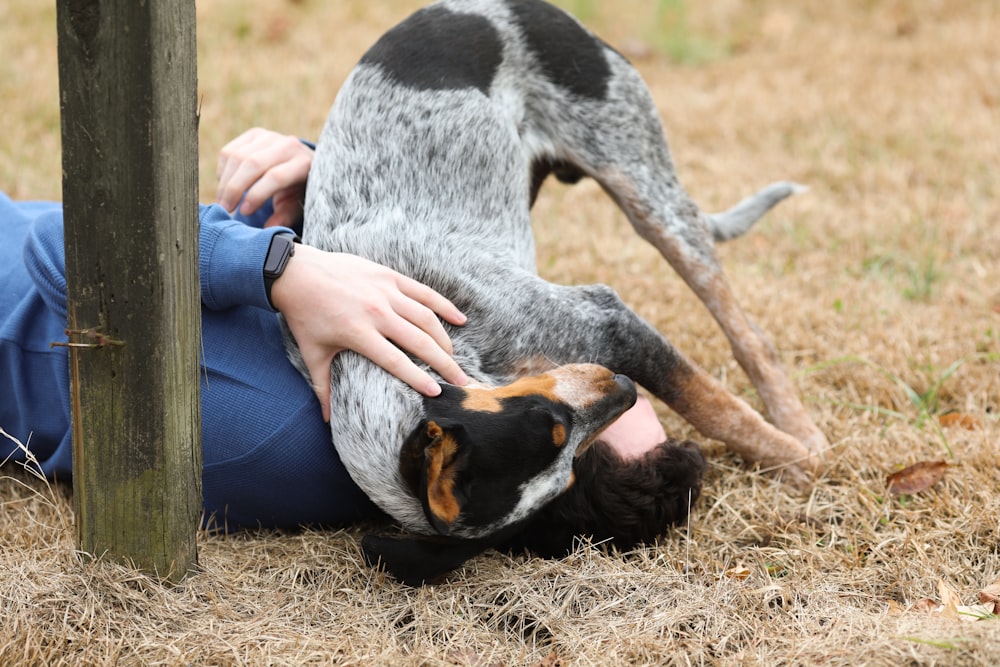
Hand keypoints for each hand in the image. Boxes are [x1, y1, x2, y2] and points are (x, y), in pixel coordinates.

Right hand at [216, 127, 312, 228]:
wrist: (303, 164)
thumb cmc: (299, 191)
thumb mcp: (297, 206)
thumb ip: (284, 217)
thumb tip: (267, 230)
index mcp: (303, 164)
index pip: (275, 177)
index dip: (256, 195)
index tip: (244, 212)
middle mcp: (288, 145)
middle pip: (252, 163)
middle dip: (234, 188)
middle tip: (225, 208)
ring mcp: (270, 137)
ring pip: (237, 156)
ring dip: (225, 181)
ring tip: (222, 202)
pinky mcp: (255, 134)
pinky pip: (229, 151)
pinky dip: (223, 170)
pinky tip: (225, 185)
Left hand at [269, 244, 468, 420]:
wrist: (296, 272)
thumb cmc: (304, 315)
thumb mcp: (312, 353)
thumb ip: (323, 387)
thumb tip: (327, 421)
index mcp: (358, 333)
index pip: (396, 361)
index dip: (418, 378)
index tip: (437, 393)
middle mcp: (376, 312)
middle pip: (420, 341)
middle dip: (444, 364)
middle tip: (462, 382)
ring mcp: (385, 291)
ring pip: (426, 317)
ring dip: (445, 339)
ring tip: (455, 358)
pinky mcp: (389, 276)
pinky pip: (424, 292)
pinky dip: (444, 306)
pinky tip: (460, 320)